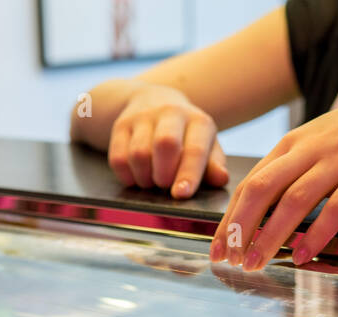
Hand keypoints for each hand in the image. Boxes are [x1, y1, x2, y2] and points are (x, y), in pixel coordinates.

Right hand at [108, 84, 230, 197]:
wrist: (153, 100)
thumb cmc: (186, 134)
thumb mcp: (206, 145)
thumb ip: (213, 164)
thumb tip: (220, 178)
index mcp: (198, 121)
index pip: (195, 149)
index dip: (188, 174)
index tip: (181, 194)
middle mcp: (171, 112)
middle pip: (165, 144)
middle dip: (164, 174)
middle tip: (165, 186)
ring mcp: (143, 117)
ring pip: (139, 154)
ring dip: (144, 178)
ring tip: (152, 181)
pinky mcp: (121, 125)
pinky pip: (117, 158)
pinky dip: (126, 176)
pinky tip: (136, 177)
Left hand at [210, 72, 337, 270]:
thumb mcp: (319, 143)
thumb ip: (292, 170)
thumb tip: (262, 210)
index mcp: (292, 144)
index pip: (250, 184)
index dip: (230, 219)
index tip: (218, 249)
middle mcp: (309, 150)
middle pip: (261, 190)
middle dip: (239, 229)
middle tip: (229, 261)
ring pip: (293, 200)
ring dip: (270, 236)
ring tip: (256, 264)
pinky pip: (337, 206)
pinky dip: (317, 233)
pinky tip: (302, 255)